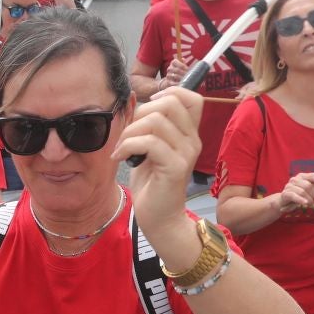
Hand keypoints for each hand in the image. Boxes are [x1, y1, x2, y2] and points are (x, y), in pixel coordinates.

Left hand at [115, 88, 200, 236]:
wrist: (161, 220)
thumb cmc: (152, 184)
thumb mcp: (150, 149)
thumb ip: (149, 127)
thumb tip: (132, 103)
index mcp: (188, 133)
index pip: (191, 97)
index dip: (167, 94)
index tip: (146, 111)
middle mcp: (192, 140)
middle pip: (170, 102)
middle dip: (140, 112)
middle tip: (129, 134)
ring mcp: (186, 154)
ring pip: (156, 121)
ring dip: (130, 131)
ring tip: (122, 148)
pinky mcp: (175, 168)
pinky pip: (150, 142)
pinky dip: (128, 145)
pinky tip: (121, 158)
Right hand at [276, 170, 313, 209]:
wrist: (284, 201)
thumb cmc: (300, 195)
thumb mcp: (311, 190)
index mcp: (302, 176)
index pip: (312, 175)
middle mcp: (295, 179)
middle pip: (308, 185)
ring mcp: (289, 186)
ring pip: (302, 191)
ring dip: (309, 199)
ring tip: (310, 204)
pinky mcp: (285, 194)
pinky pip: (294, 196)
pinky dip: (301, 200)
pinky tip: (305, 203)